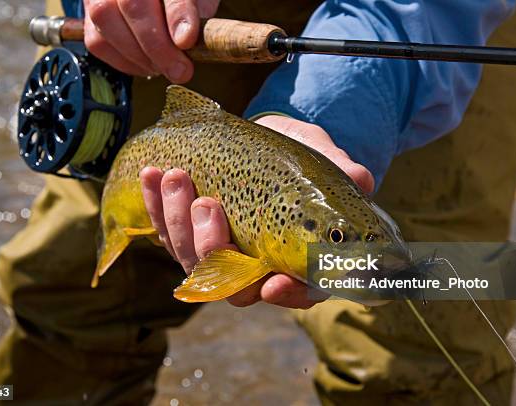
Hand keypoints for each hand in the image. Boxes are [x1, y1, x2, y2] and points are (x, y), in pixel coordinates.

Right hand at [83, 0, 219, 81]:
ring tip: (163, 67)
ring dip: (140, 56)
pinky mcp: (89, 13)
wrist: (155, 0)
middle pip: (133, 5)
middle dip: (158, 46)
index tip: (186, 40)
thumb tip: (185, 38)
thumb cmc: (181, 1)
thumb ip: (197, 11)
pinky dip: (124, 62)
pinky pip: (97, 42)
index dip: (178, 14)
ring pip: (107, 23)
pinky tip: (146, 65)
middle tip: (180, 70)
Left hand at [140, 115, 374, 308]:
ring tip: (176, 177)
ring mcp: (220, 251)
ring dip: (177, 222)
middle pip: (231, 285)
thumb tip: (362, 180)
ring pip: (193, 261)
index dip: (285, 295)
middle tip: (207, 204)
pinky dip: (155, 205)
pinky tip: (152, 174)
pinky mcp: (191, 233)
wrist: (268, 139)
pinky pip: (167, 232)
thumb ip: (342, 171)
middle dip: (212, 249)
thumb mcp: (324, 157)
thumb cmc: (302, 155)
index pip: (295, 292)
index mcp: (297, 259)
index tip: (272, 283)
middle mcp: (256, 265)